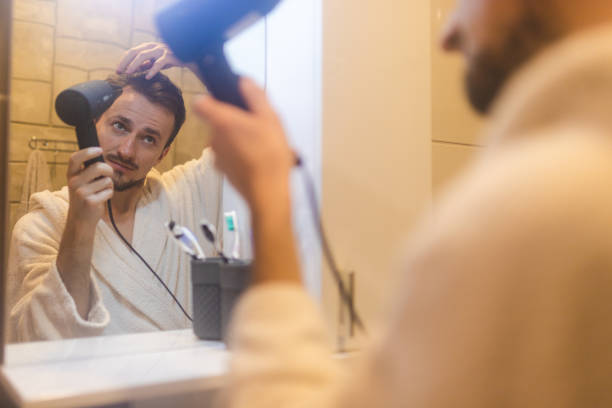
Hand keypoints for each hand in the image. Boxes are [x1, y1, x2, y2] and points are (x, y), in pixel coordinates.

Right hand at [66, 147, 113, 229]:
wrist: (80, 220)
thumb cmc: (84, 198)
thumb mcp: (80, 182)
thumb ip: (87, 171)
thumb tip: (100, 155)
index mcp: (71, 175)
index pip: (75, 158)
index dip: (88, 151)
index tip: (99, 149)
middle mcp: (74, 182)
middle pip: (98, 167)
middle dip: (108, 170)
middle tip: (108, 175)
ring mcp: (82, 193)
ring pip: (107, 181)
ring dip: (108, 186)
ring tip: (100, 191)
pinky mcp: (91, 202)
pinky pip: (109, 191)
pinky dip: (109, 194)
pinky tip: (101, 199)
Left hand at [116, 42, 182, 79]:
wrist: (188, 57)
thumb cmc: (170, 59)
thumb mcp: (155, 61)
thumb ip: (145, 64)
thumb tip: (133, 69)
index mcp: (148, 46)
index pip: (132, 51)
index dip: (123, 60)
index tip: (118, 70)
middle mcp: (153, 46)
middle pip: (135, 52)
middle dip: (125, 62)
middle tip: (119, 71)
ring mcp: (161, 50)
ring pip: (144, 56)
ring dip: (134, 64)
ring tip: (129, 73)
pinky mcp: (169, 56)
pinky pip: (158, 63)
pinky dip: (152, 70)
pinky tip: (148, 77)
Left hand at [193, 78, 294, 209]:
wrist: (267, 192)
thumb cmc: (269, 155)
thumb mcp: (270, 118)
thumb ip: (255, 96)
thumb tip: (244, 81)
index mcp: (222, 121)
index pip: (200, 103)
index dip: (211, 99)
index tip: (226, 101)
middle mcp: (214, 138)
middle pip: (217, 121)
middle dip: (234, 121)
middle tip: (257, 125)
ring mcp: (217, 156)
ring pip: (225, 139)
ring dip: (239, 138)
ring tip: (262, 144)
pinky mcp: (224, 171)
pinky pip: (229, 155)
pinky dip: (240, 154)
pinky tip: (258, 158)